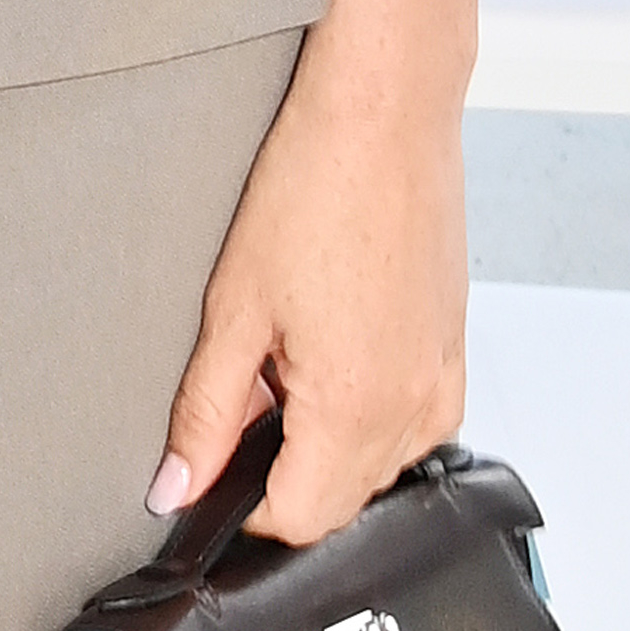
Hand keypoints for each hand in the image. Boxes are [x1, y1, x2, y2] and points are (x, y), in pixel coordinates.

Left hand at [150, 46, 467, 546]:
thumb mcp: (234, 305)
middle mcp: (417, 412)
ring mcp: (444, 383)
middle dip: (280, 460)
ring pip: (372, 460)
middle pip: (337, 495)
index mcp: (358, 410)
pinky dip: (362, 398)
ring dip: (322, 430)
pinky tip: (331, 328)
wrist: (385, 109)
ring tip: (290, 340)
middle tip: (246, 376)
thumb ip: (203, 411)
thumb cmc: (314, 184)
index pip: (297, 521)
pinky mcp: (454, 353)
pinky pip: (406, 418)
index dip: (241, 502)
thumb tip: (175, 487)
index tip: (211, 456)